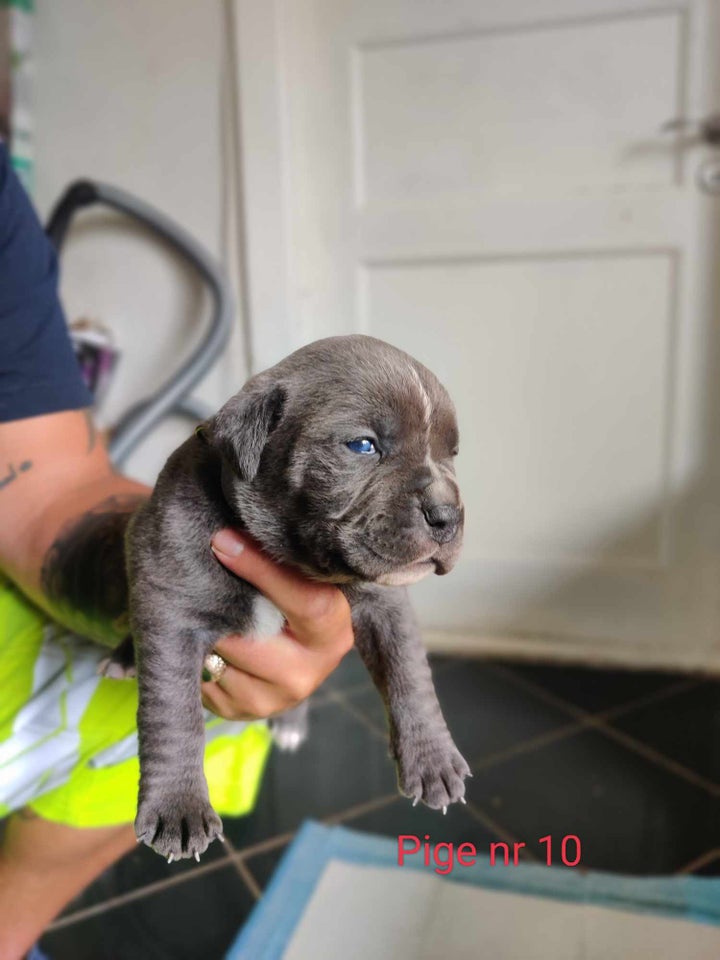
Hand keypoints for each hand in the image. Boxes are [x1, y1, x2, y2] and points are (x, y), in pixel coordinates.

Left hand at [200, 528, 353, 719]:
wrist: (296, 651)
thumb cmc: (295, 599)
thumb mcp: (303, 580)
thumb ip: (283, 563)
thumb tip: (231, 534)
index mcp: (335, 631)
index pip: (307, 600)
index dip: (261, 569)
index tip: (223, 540)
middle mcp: (311, 671)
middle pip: (251, 636)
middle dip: (221, 607)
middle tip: (201, 578)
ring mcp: (278, 698)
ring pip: (223, 658)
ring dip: (206, 632)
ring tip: (205, 609)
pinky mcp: (245, 711)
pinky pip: (207, 680)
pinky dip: (200, 656)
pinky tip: (208, 639)